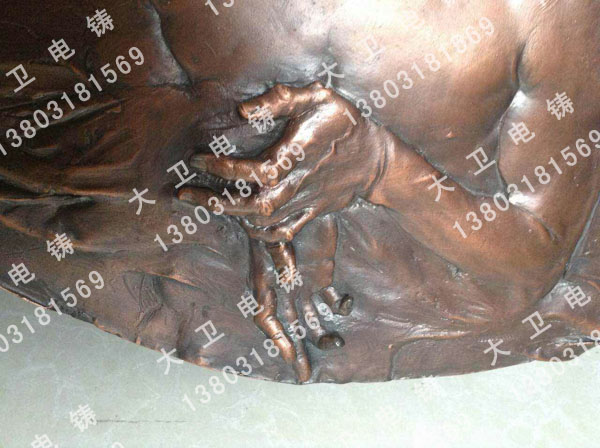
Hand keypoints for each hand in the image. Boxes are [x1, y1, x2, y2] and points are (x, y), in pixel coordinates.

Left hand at [178, 81, 386, 242]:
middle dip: (216, 202)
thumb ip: (280, 99)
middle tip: (185, 193)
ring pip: (265, 222)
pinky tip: (241, 223)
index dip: (223, 167)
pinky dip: (259, 233)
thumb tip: (243, 112)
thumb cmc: (344, 122)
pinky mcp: (312, 213)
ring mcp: (306, 202)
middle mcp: (300, 183)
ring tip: (205, 204)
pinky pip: (283, 233)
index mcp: (299, 154)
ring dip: (231, 217)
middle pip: (255, 205)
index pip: (255, 170)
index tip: (197, 158)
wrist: (375, 159)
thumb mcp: (317, 97)